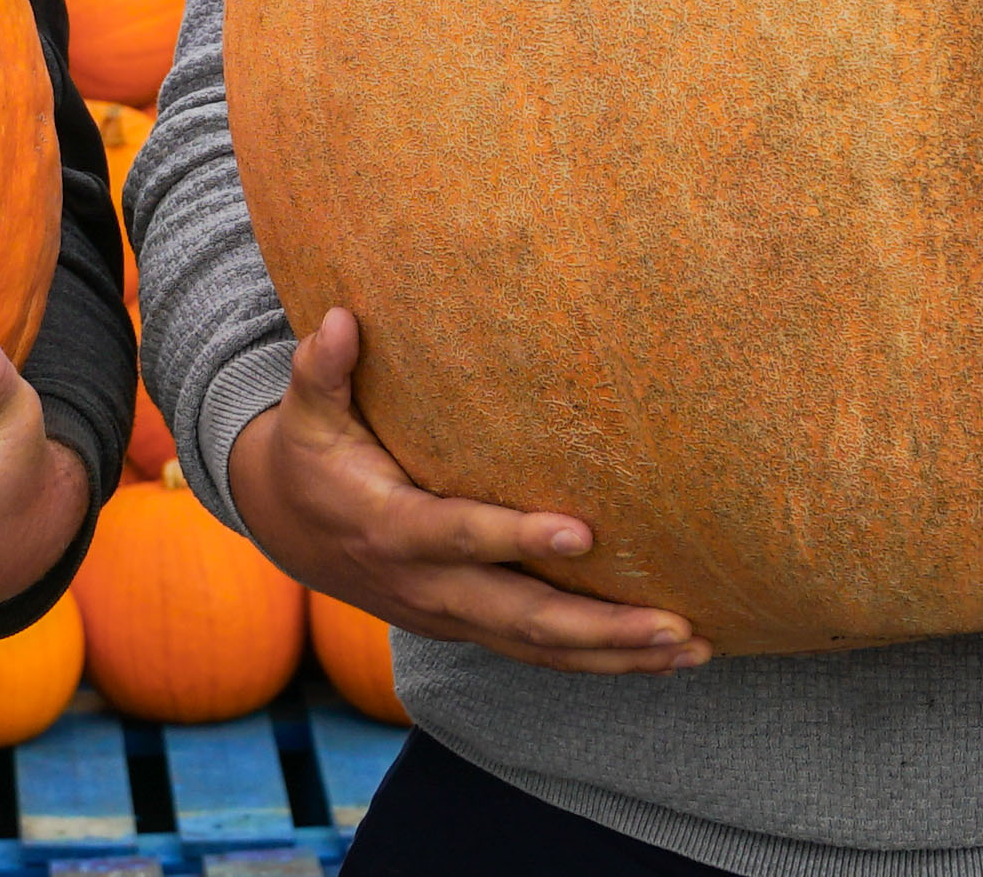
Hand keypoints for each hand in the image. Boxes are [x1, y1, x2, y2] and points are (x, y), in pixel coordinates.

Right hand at [226, 309, 699, 676]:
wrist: (292, 534)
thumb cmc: (313, 459)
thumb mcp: (307, 414)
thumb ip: (322, 370)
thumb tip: (339, 320)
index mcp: (390, 528)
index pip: (458, 537)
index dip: (516, 539)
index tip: (581, 533)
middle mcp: (426, 585)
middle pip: (518, 616)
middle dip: (598, 626)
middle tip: (673, 622)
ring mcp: (450, 616)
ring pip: (538, 648)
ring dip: (616, 654)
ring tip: (690, 648)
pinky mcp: (469, 627)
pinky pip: (538, 654)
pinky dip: (600, 661)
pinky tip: (661, 657)